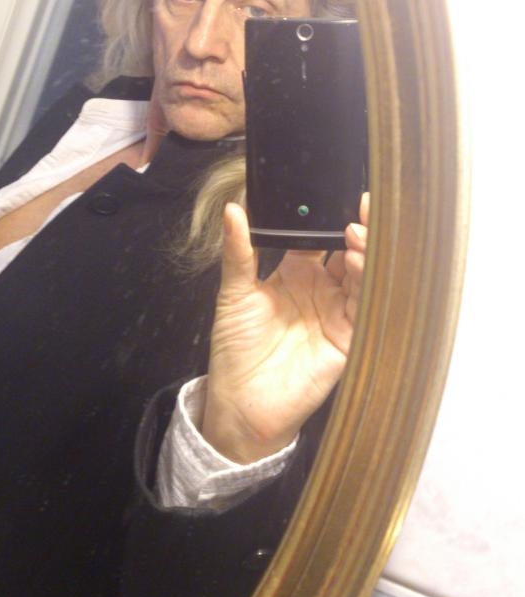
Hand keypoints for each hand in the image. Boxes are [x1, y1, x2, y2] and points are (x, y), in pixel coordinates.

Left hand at [201, 194, 368, 462]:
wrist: (242, 402)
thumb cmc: (235, 351)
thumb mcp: (233, 293)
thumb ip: (238, 250)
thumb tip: (232, 208)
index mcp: (295, 273)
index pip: (319, 237)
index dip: (328, 216)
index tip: (333, 193)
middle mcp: (321, 290)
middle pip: (347, 251)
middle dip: (359, 227)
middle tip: (363, 204)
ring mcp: (337, 312)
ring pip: (361, 274)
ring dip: (363, 250)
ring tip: (355, 231)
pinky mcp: (348, 337)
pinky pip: (363, 304)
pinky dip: (363, 282)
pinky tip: (354, 262)